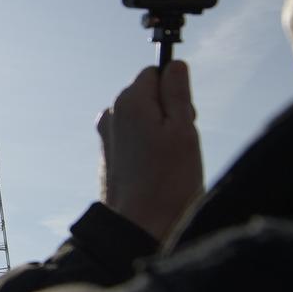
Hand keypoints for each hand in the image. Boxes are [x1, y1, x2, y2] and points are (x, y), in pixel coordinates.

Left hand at [98, 62, 203, 242]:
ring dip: (159, 131)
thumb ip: (178, 92)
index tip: (185, 117)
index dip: (176, 92)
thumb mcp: (184, 129)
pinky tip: (155, 170)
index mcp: (129, 101)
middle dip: (169, 111)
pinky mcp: (108, 154)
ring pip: (143, 117)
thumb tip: (175, 65)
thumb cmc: (167, 181)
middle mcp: (112, 113)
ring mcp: (107, 134)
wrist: (138, 226)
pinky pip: (134, 138)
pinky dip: (147, 148)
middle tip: (180, 144)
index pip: (156, 73)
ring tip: (168, 162)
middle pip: (149, 95)